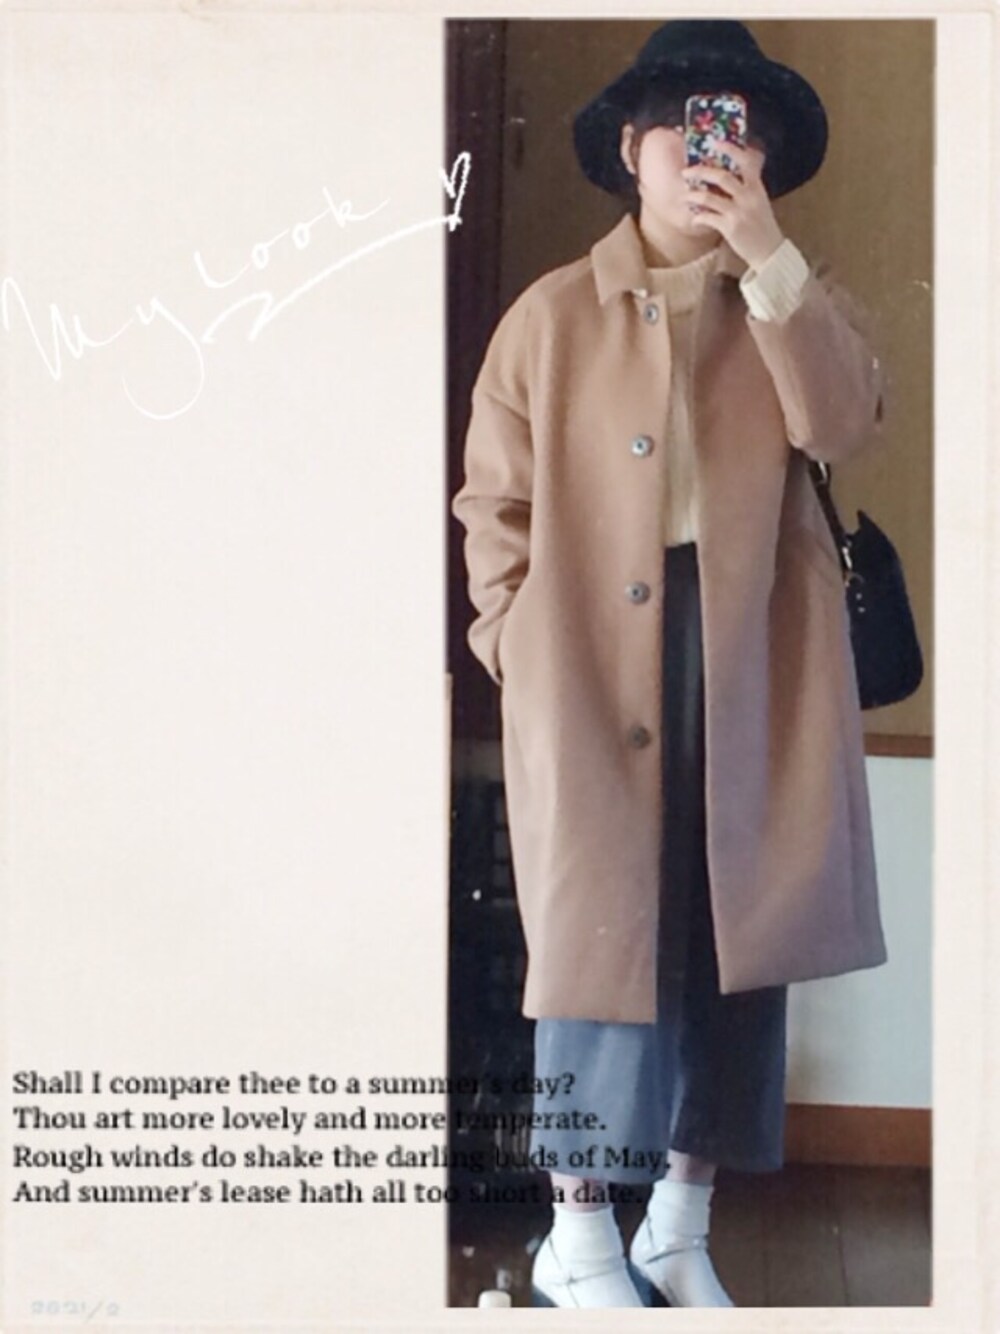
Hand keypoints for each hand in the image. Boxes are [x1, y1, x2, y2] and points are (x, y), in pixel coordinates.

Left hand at [681, 141, 784, 271]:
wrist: (769, 251)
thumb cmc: (762, 227)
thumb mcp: (760, 202)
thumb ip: (748, 188)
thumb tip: (730, 175)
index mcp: (757, 188)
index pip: (745, 162)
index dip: (731, 150)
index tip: (716, 142)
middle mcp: (748, 197)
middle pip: (722, 177)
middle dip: (701, 171)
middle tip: (686, 171)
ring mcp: (739, 212)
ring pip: (710, 197)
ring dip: (694, 195)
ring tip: (685, 195)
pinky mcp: (730, 228)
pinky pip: (708, 217)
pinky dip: (698, 216)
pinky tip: (695, 218)